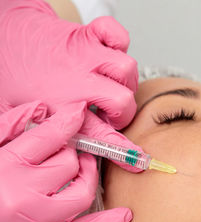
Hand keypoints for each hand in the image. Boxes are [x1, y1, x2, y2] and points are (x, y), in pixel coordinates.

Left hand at [0, 0, 142, 171]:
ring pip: (126, 69)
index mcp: (60, 106)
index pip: (99, 134)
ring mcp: (85, 55)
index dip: (122, 151)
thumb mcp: (23, 117)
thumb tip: (71, 155)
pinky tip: (112, 54)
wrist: (5, 39)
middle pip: (122, 100)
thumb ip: (48, 136)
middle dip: (123, 113)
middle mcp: (77, 80)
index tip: (138, 160)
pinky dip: (120, 42)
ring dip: (126, 82)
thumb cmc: (13, 78)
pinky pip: (116, 34)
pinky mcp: (88, 34)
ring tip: (113, 87)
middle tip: (112, 114)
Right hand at [0, 101, 132, 221]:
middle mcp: (25, 193)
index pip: (51, 136)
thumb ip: (10, 126)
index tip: (78, 112)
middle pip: (70, 163)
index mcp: (9, 166)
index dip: (69, 120)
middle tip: (69, 148)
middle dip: (73, 152)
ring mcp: (37, 219)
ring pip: (82, 192)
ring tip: (83, 169)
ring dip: (87, 177)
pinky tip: (123, 216)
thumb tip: (40, 108)